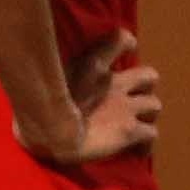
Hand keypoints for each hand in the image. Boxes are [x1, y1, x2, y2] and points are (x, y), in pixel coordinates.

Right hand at [23, 30, 160, 164]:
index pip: (119, 39)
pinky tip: (138, 150)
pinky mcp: (130, 131)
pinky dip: (147, 143)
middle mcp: (115, 84)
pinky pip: (151, 134)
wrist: (52, 133)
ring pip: (154, 105)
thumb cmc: (38, 107)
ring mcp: (125, 107)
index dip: (125, 43)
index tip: (127, 47)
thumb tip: (35, 68)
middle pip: (149, 75)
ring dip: (147, 115)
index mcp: (92, 67)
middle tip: (132, 100)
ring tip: (137, 127)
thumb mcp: (44, 79)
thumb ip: (51, 72)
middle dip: (145, 87)